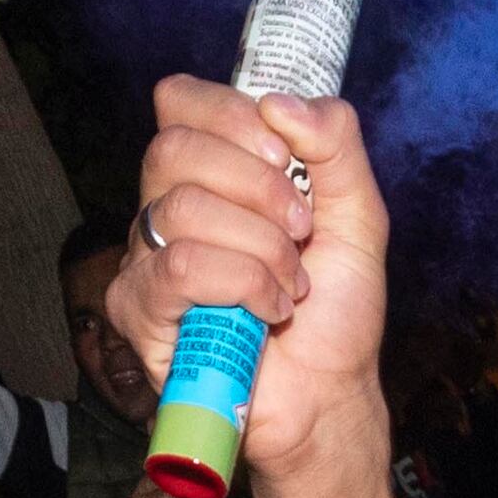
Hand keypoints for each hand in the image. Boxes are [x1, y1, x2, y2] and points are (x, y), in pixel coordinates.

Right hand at [107, 76, 389, 480]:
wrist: (330, 395)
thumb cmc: (335, 312)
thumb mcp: (358, 214)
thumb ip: (336, 144)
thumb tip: (280, 103)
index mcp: (211, 173)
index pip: (180, 101)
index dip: (232, 115)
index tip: (286, 159)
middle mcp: (166, 207)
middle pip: (174, 147)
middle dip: (258, 187)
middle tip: (300, 232)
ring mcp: (145, 258)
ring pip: (182, 210)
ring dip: (261, 248)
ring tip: (292, 285)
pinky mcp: (139, 309)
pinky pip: (181, 268)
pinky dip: (243, 285)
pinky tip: (268, 312)